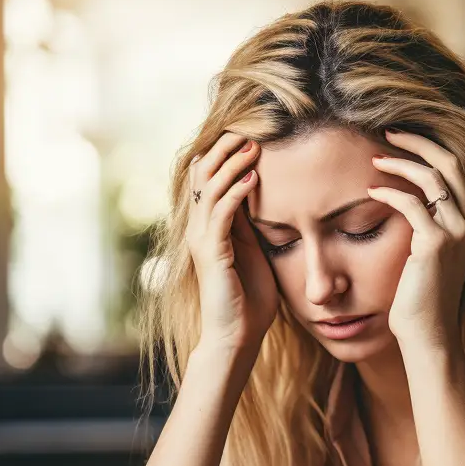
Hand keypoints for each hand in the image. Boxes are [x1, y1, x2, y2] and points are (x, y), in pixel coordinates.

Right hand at [186, 133, 278, 355]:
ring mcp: (202, 240)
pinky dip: (236, 192)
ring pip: (209, 188)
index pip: (208, 177)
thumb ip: (252, 224)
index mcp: (209, 226)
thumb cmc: (250, 298)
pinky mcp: (211, 253)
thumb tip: (266, 196)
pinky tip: (254, 178)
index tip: (251, 133)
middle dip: (224, 149)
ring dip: (232, 164)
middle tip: (250, 130)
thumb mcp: (254, 251)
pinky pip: (220, 214)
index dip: (224, 153)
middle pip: (202, 174)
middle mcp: (198, 228)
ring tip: (253, 146)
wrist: (237, 335)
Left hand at [368, 129, 464, 354]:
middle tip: (388, 133)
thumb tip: (406, 200)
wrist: (429, 335)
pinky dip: (390, 192)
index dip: (430, 148)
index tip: (401, 139)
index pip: (457, 168)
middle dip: (419, 142)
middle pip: (450, 162)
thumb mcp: (427, 255)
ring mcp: (457, 233)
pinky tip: (372, 191)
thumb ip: (426, 226)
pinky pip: (412, 204)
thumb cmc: (421, 299)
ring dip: (401, 163)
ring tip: (374, 159)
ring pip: (433, 177)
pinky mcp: (436, 245)